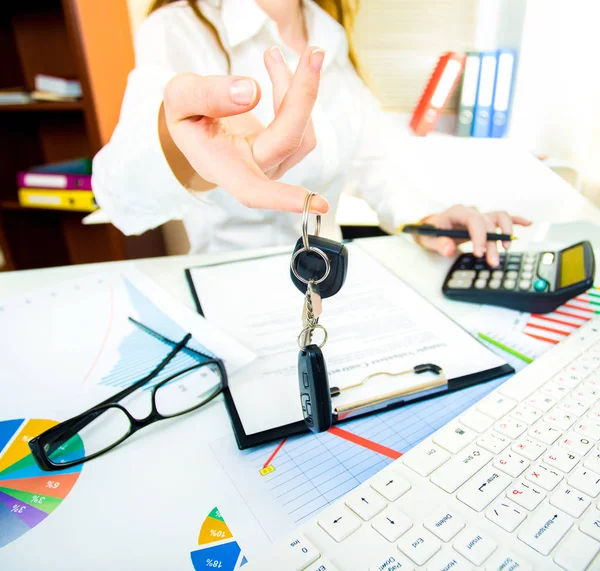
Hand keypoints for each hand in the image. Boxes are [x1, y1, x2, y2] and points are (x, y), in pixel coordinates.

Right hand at [163, 45, 327, 213]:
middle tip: (314, 52)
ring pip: (302, 130)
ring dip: (296, 89)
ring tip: (271, 56)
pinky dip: (296, 91)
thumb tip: (252, 92)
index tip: (319, 205)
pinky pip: (303, 123)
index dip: (283, 198)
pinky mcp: (286, 150)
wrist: (195, 123)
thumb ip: (207, 95)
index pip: (253, 190)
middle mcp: (254, 171)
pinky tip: (277, 68)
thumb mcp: (180, 98)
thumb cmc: (186, 116)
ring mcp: (274, 163)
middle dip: (304, 95)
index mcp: (224, 168)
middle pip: (290, 140)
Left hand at [415, 205, 531, 265]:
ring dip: (506, 231)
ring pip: (499, 217)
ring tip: (506, 248)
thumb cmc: (431, 232)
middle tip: (492, 261)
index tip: (479, 253)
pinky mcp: (486, 221)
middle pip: (488, 224)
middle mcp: (471, 211)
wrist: (433, 227)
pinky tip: (527, 224)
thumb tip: (448, 249)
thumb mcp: (429, 239)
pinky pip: (503, 217)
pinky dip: (516, 220)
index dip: (479, 236)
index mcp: (457, 212)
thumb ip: (439, 244)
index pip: (474, 220)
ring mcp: (480, 215)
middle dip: (492, 244)